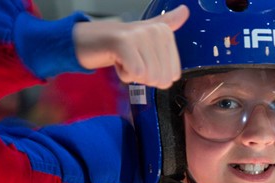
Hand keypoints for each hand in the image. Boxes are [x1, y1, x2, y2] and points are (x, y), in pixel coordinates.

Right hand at [73, 5, 188, 88]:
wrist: (89, 39)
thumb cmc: (121, 43)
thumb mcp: (147, 34)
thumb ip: (167, 23)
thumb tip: (185, 11)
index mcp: (165, 32)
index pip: (172, 75)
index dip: (155, 76)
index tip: (142, 60)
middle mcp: (156, 30)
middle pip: (161, 78)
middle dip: (144, 77)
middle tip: (132, 60)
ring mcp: (140, 35)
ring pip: (148, 77)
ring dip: (133, 75)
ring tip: (124, 59)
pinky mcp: (124, 42)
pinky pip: (135, 73)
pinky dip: (124, 74)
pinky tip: (118, 61)